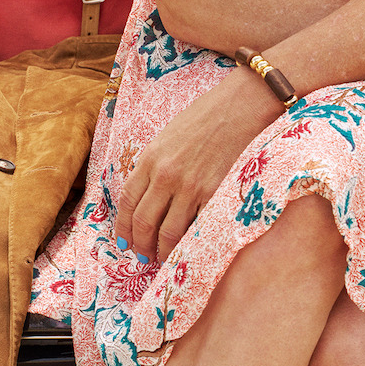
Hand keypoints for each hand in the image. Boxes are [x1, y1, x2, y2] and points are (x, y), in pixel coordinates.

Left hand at [116, 71, 280, 264]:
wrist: (240, 106)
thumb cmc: (206, 118)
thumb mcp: (168, 137)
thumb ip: (155, 165)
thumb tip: (148, 196)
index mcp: (150, 158)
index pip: (127, 202)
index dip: (123, 227)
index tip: (124, 242)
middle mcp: (166, 175)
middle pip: (144, 222)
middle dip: (140, 245)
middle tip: (143, 257)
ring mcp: (190, 186)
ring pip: (168, 232)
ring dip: (163, 251)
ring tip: (163, 258)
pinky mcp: (215, 194)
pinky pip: (196, 227)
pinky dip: (190, 243)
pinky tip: (189, 249)